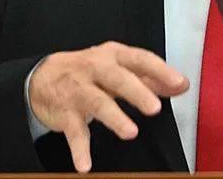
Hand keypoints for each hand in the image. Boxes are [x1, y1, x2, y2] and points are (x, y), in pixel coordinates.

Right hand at [29, 41, 188, 171]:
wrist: (41, 77)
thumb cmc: (88, 71)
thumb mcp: (118, 67)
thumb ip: (150, 77)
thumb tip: (181, 85)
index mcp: (114, 55)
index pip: (140, 59)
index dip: (160, 70)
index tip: (179, 83)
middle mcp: (96, 69)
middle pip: (118, 79)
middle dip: (137, 92)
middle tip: (154, 108)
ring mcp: (79, 90)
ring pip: (97, 103)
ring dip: (114, 118)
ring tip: (130, 133)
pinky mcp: (65, 113)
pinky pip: (74, 132)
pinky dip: (79, 150)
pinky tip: (85, 165)